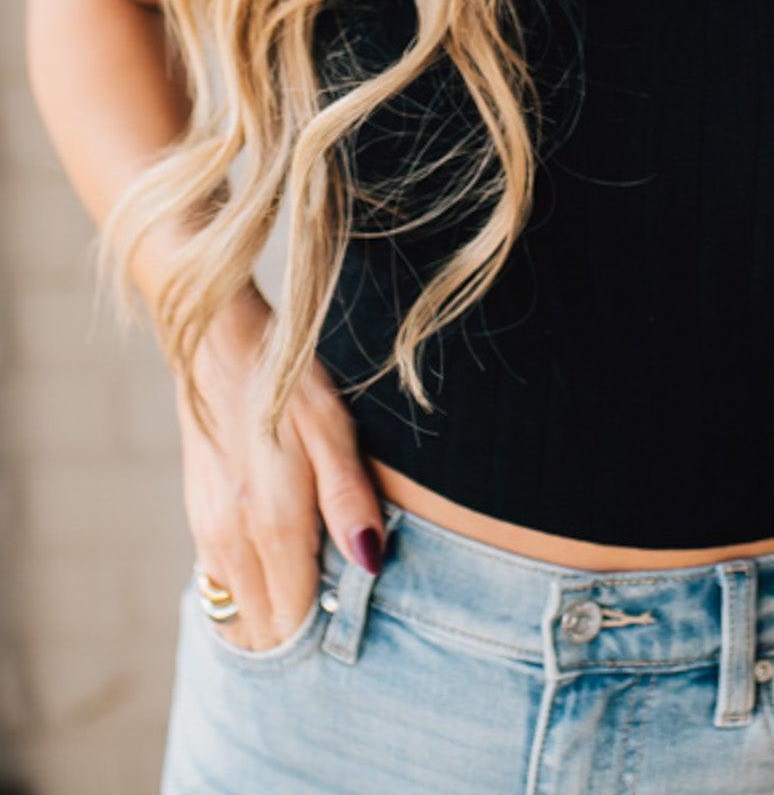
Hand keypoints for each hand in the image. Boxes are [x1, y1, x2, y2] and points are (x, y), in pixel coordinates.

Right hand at [175, 285, 386, 652]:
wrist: (220, 346)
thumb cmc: (287, 384)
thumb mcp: (334, 430)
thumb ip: (350, 501)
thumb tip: (370, 563)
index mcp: (271, 525)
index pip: (294, 620)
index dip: (326, 631)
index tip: (357, 620)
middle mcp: (231, 540)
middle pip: (264, 628)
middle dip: (301, 631)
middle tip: (342, 606)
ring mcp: (208, 531)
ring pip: (240, 611)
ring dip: (274, 612)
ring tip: (316, 583)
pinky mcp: (198, 517)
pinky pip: (224, 581)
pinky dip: (252, 587)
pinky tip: (282, 556)